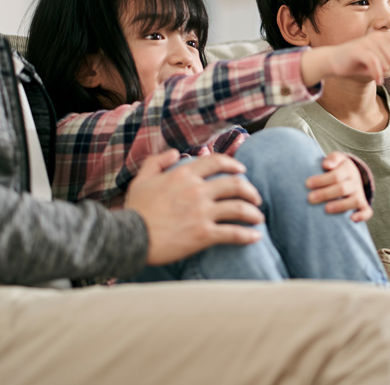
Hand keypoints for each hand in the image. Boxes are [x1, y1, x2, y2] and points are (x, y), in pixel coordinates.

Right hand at [124, 151, 264, 265]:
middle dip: (250, 190)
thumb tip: (177, 152)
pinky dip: (247, 235)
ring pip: (239, 208)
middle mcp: (197, 190)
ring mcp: (202, 212)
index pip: (217, 162)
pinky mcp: (203, 234)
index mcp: (184, 174)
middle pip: (235, 184)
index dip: (234, 164)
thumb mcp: (142, 178)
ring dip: (253, 212)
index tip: (242, 169)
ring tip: (258, 218)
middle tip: (255, 197)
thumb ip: (158, 160)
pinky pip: (233, 233)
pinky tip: (255, 237)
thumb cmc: (135, 209)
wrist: (130, 237)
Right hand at [300, 20, 389, 86]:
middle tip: (376, 69)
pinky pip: (376, 64)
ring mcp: (367, 43)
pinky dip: (377, 75)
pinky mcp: (359, 51)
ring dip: (381, 72)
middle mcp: (377, 37)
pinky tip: (377, 81)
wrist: (333, 62)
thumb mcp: (378, 65)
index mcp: (383, 39)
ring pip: (387, 62)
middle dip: (389, 68)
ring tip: (371, 72)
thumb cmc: (357, 63)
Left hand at [305, 151, 371, 221]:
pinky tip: (351, 219)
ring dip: (340, 206)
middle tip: (310, 198)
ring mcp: (359, 194)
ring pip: (354, 201)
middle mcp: (355, 182)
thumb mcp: (335, 158)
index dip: (321, 180)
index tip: (307, 184)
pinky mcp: (363, 204)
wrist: (352, 173)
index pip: (335, 175)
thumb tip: (326, 165)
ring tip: (326, 209)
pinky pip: (367, 212)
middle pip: (342, 189)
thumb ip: (332, 159)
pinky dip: (361, 216)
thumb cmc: (337, 167)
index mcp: (347, 169)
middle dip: (325, 194)